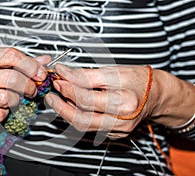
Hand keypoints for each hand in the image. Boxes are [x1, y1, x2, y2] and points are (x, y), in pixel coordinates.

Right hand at [0, 47, 49, 123]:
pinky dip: (5, 112)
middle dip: (29, 85)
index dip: (30, 65)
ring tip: (14, 98)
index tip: (40, 73)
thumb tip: (44, 60)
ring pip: (7, 98)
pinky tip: (1, 107)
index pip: (11, 56)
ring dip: (17, 100)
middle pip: (12, 78)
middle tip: (32, 89)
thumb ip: (20, 62)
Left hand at [45, 64, 193, 138]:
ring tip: (56, 99)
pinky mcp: (114, 134)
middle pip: (82, 119)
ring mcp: (118, 130)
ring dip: (66, 112)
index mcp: (125, 101)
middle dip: (61, 107)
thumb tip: (64, 72)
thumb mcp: (113, 71)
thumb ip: (86, 74)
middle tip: (50, 95)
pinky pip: (89, 127)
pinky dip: (77, 116)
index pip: (87, 99)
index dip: (68, 89)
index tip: (58, 77)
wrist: (156, 95)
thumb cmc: (138, 80)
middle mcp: (122, 120)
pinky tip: (70, 105)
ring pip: (83, 125)